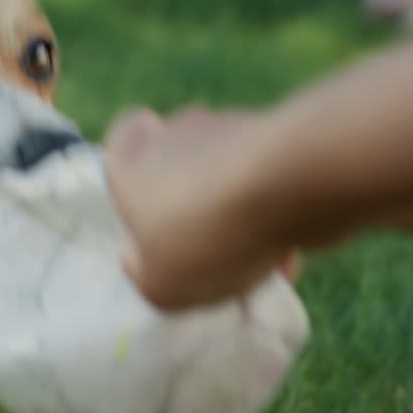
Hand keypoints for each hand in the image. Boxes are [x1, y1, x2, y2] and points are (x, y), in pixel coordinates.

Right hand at [103, 107, 300, 309]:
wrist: (290, 186)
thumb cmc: (204, 232)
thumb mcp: (156, 284)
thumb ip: (143, 272)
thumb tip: (144, 261)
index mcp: (132, 158)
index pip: (122, 137)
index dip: (133, 168)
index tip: (148, 204)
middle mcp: (176, 132)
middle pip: (179, 162)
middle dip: (194, 203)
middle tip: (208, 249)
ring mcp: (231, 127)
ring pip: (229, 173)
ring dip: (239, 210)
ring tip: (256, 259)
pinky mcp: (284, 133)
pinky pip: (273, 179)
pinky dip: (278, 210)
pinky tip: (288, 249)